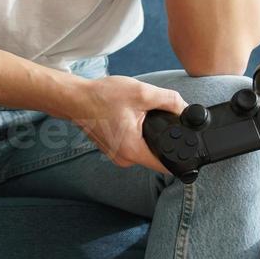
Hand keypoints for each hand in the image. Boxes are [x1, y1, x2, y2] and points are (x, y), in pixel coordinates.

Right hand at [66, 76, 188, 173]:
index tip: (186, 143)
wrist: (74, 98)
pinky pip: (133, 146)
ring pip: (145, 150)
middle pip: (157, 156)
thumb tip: (186, 108)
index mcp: (132, 151)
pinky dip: (137, 134)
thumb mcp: (141, 93)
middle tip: (158, 119)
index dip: (181, 155)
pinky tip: (129, 118)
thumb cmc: (101, 96)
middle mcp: (124, 159)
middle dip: (164, 139)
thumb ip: (169, 100)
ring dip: (149, 135)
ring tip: (139, 115)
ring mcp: (117, 156)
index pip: (167, 165)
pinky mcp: (113, 150)